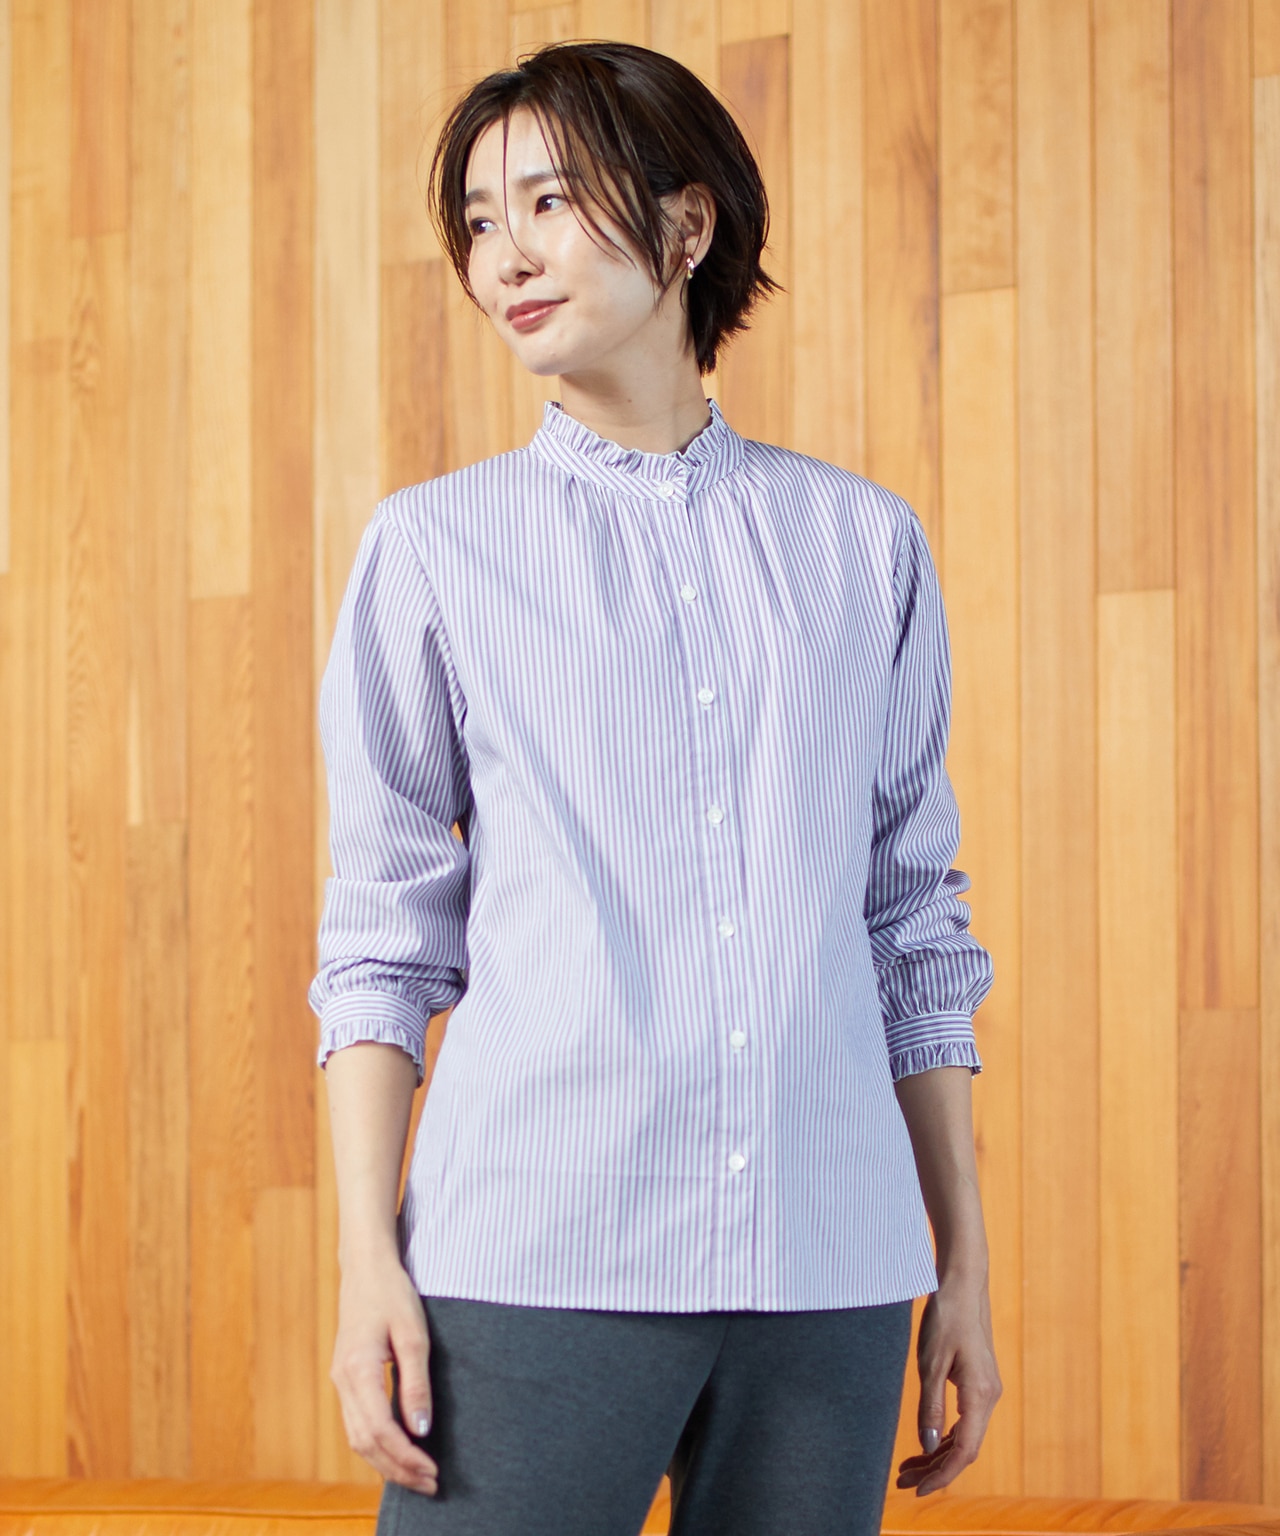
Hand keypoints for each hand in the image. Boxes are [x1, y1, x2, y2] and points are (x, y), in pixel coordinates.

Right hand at [330, 1252, 437, 1493]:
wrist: (365, 1267)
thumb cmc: (392, 1293)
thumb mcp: (413, 1333)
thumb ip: (416, 1382)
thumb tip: (421, 1429)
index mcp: (358, 1369)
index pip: (381, 1430)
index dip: (406, 1457)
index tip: (432, 1471)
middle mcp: (343, 1381)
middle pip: (366, 1443)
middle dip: (397, 1469)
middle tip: (430, 1484)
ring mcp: (340, 1382)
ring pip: (358, 1438)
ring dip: (386, 1462)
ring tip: (417, 1476)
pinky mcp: (345, 1379)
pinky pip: (357, 1424)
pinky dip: (376, 1445)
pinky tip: (398, 1451)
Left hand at [895, 1275, 1001, 1495]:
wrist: (963, 1284)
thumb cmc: (946, 1317)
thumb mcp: (931, 1363)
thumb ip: (930, 1406)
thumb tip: (929, 1445)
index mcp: (980, 1396)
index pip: (964, 1452)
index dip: (942, 1476)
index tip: (917, 1490)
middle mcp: (988, 1397)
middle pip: (964, 1449)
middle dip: (935, 1469)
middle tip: (903, 1482)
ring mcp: (985, 1390)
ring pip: (964, 1436)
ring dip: (938, 1454)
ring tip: (908, 1468)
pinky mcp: (978, 1382)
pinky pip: (964, 1420)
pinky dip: (945, 1435)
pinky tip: (926, 1442)